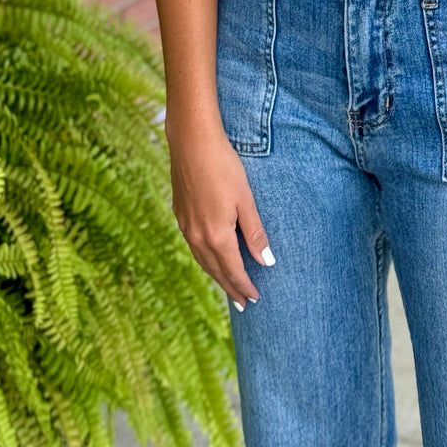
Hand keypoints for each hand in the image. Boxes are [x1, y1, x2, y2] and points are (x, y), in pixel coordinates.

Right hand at [167, 121, 274, 308]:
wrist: (192, 142)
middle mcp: (197, 237)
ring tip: (227, 285)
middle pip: (216, 271)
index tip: (255, 300)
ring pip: (202, 260)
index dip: (245, 286)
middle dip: (230, 288)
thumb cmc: (224, 167)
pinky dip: (205, 258)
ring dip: (216, 275)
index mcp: (216, 236)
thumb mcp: (245, 200)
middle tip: (243, 304)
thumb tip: (267, 262)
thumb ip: (255, 233)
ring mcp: (185, 226)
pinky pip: (194, 246)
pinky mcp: (179, 213)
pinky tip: (210, 255)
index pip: (234, 271)